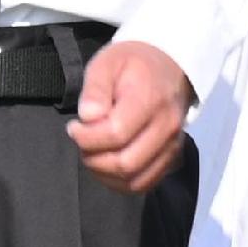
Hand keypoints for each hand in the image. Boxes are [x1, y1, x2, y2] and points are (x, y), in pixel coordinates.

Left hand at [67, 39, 192, 192]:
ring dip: (105, 173)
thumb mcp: (106, 63)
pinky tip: (107, 165)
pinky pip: (145, 183)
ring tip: (94, 152)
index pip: (116, 134)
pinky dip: (121, 182)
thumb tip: (88, 117)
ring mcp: (173, 145)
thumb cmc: (133, 64)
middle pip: (126, 163)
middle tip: (83, 141)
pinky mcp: (171, 157)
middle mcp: (167, 127)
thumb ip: (95, 90)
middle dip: (93, 158)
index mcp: (151, 100)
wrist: (168, 66)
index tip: (74, 126)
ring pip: (135, 180)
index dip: (87, 137)